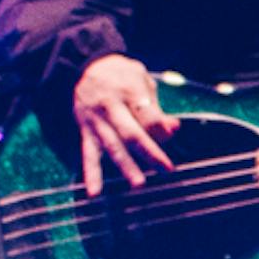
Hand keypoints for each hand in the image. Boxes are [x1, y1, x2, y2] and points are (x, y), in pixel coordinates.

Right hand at [72, 54, 178, 195]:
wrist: (84, 66)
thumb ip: (157, 106)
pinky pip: (88, 154)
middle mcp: (110, 107)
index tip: (172, 133)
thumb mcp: (141, 80)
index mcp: (127, 90)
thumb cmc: (120, 74)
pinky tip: (93, 193)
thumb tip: (174, 129)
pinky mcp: (85, 131)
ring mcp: (96, 121)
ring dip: (125, 166)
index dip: (160, 126)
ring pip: (112, 146)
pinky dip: (91, 175)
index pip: (146, 113)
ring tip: (138, 184)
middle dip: (149, 152)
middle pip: (131, 133)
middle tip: (165, 169)